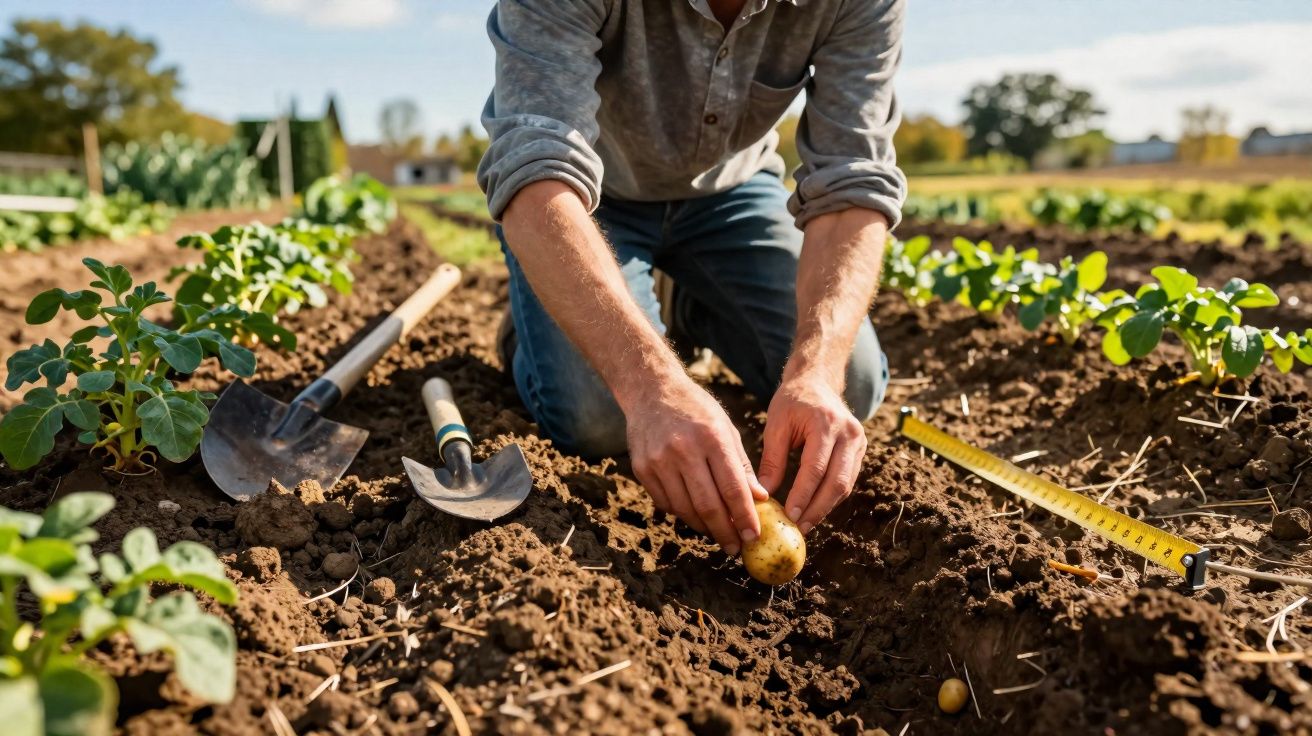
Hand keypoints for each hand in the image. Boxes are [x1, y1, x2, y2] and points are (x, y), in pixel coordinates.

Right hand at [623, 376, 768, 553]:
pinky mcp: (642, 468)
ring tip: (718, 534)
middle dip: (725, 531)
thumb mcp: (725, 429)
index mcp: (712, 437)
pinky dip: (683, 514)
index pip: (733, 488)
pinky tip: (695, 515)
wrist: (651, 390)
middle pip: (708, 505)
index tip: (753, 536)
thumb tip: (759, 501)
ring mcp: (659, 460)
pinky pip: (666, 503)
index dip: (744, 517)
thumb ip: (741, 466)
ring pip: (685, 509)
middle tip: (735, 547)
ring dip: (704, 527)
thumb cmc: (696, 410)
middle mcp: (684, 449)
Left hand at [757, 374, 866, 534]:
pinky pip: (848, 480)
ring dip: (826, 508)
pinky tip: (815, 509)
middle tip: (799, 528)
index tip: (789, 515)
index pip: (816, 468)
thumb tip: (764, 493)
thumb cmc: (792, 401)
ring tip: (805, 524)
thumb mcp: (776, 424)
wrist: (817, 381)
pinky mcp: (860, 450)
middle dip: (818, 509)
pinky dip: (832, 498)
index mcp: (825, 423)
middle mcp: (848, 433)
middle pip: (837, 482)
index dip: (803, 494)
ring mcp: (859, 441)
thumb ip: (772, 459)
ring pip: (845, 485)